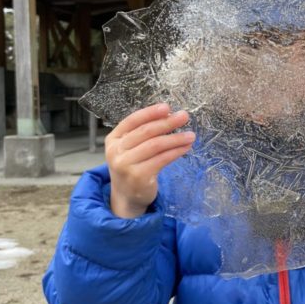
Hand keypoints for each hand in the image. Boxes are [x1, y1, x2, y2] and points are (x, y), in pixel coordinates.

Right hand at [105, 103, 194, 217]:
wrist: (127, 196)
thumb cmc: (132, 166)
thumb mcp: (131, 148)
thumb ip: (143, 134)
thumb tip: (169, 115)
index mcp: (113, 139)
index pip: (132, 120)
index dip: (150, 113)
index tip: (167, 107)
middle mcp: (116, 151)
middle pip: (146, 132)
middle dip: (167, 123)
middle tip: (184, 116)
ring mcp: (125, 165)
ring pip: (155, 145)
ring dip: (176, 138)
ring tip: (191, 135)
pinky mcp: (138, 177)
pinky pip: (161, 159)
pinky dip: (176, 152)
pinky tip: (186, 148)